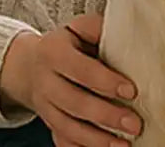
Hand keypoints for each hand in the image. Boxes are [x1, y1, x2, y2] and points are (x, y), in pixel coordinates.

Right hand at [0, 13, 140, 146]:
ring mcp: (44, 107)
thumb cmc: (66, 46)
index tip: (131, 91)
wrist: (30, 66)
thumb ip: (98, 28)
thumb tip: (128, 32)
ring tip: (124, 144)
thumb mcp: (78, 28)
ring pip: (68, 127)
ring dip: (97, 139)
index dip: (105, 81)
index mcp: (53, 52)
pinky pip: (63, 141)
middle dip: (106, 115)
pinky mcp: (48, 125)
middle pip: (74, 103)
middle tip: (134, 124)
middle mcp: (45, 81)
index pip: (80, 69)